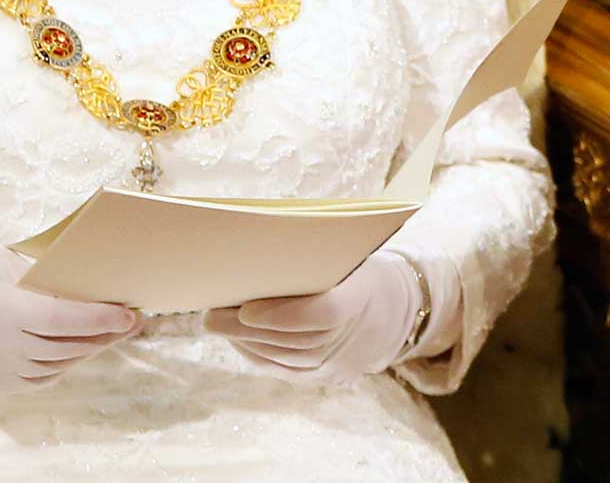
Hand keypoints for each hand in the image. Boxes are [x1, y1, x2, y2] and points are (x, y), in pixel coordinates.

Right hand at [0, 242, 140, 396]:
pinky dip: (63, 363)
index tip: (129, 313)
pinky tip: (78, 347)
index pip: (59, 316)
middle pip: (63, 344)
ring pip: (55, 364)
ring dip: (88, 349)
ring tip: (112, 333)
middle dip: (103, 334)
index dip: (98, 317)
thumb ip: (36, 273)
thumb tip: (85, 280)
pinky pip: (38, 377)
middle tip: (132, 320)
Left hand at [204, 251, 444, 384]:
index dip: (282, 317)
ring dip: (248, 344)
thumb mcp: (349, 249)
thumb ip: (312, 250)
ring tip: (216, 325)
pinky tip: (238, 342)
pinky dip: (261, 358)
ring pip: (290, 360)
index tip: (246, 311)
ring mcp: (345, 363)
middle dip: (247, 330)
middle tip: (209, 315)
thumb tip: (258, 233)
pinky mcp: (332, 377)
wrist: (400, 305)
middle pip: (296, 341)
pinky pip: (291, 373)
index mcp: (363, 295)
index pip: (322, 315)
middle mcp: (356, 336)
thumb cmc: (361, 263)